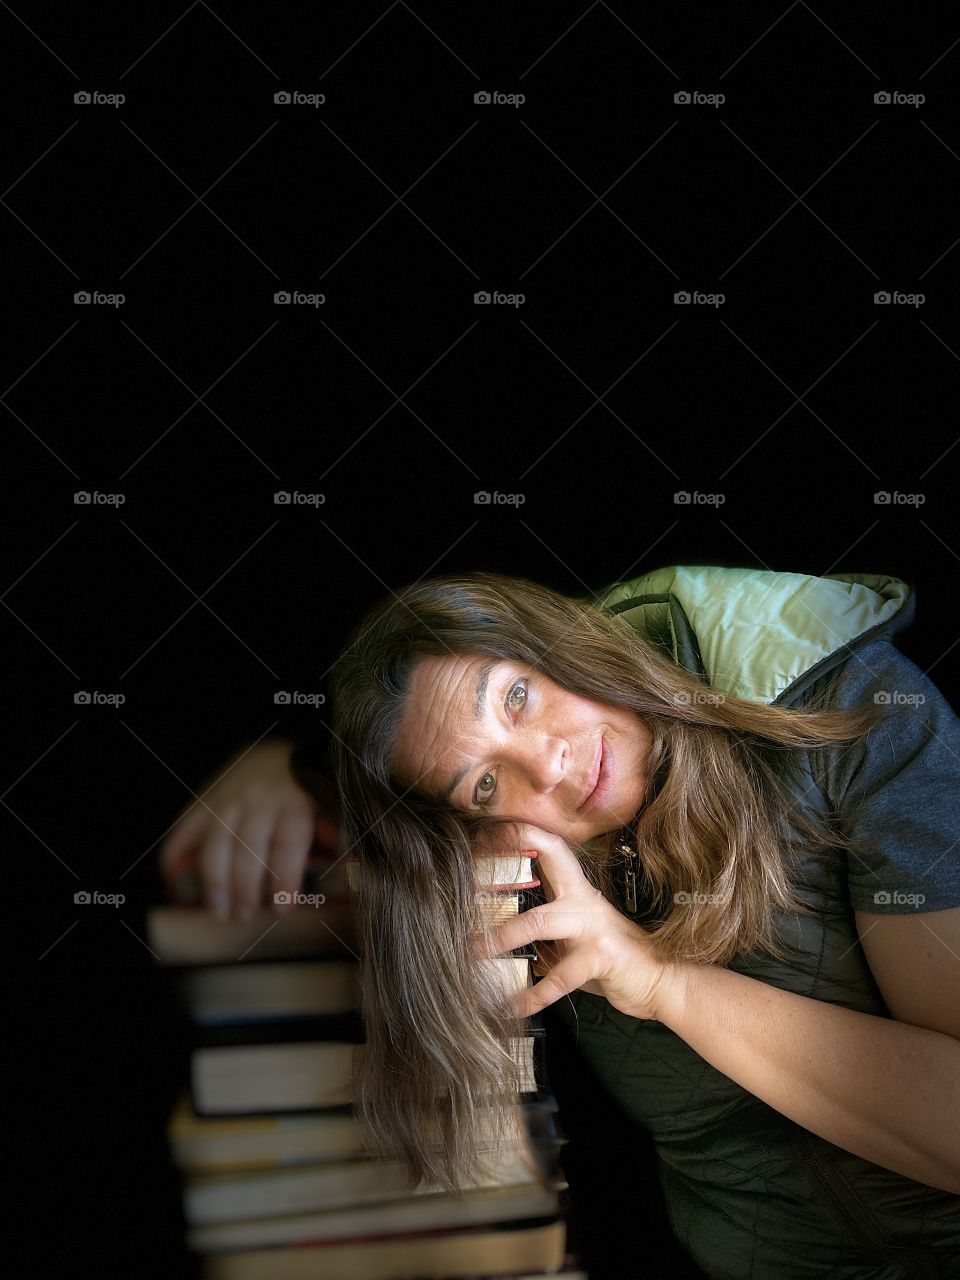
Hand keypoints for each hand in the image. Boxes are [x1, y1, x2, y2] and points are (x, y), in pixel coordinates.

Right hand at [158, 739, 336, 919]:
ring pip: (215, 845)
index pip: (288, 843)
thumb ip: (337, 831)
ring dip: (215, 883)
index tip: (282, 910)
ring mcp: (226, 800)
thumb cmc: (308, 790)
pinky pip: (181, 836)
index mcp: (294, 801)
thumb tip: (357, 862)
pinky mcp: (202, 803)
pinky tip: (182, 895)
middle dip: (246, 889)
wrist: (278, 752)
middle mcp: (258, 800)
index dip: (284, 879)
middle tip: (247, 917)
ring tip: (221, 913)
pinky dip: (174, 867)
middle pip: (248, 849)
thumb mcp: (328, 804)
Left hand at [476, 822, 677, 1021]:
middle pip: (548, 859)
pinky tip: (512, 1005)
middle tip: (472, 863)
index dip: (520, 833)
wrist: (661, 980)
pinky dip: (533, 994)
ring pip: (539, 922)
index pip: (549, 845)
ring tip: (471, 952)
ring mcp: (593, 926)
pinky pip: (559, 977)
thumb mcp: (575, 935)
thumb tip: (497, 931)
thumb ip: (544, 929)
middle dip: (511, 854)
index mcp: (576, 890)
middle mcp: (583, 899)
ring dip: (501, 937)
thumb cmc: (611, 958)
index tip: (485, 832)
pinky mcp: (601, 957)